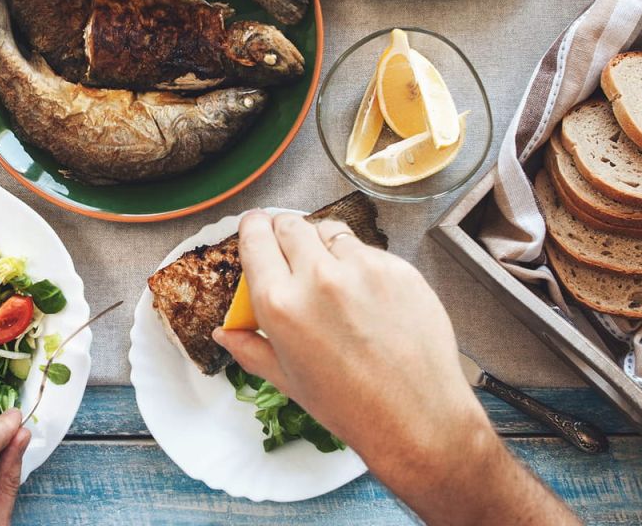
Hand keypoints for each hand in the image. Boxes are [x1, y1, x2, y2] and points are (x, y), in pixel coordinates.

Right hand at [214, 213, 578, 525]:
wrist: (416, 417)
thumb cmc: (350, 405)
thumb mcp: (288, 380)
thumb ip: (250, 348)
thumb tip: (225, 333)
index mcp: (280, 303)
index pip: (255, 236)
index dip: (254, 228)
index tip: (257, 228)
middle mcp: (317, 277)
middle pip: (291, 224)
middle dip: (286, 233)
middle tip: (293, 254)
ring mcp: (361, 268)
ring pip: (330, 231)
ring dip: (324, 245)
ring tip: (332, 278)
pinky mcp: (396, 268)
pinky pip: (367, 250)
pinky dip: (361, 263)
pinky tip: (366, 295)